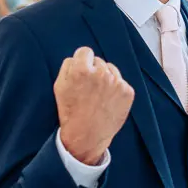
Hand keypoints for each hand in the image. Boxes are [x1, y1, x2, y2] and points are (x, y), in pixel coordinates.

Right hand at [55, 46, 134, 164]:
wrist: (87, 135)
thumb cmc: (70, 112)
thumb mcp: (59, 86)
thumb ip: (68, 66)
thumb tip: (77, 57)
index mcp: (82, 70)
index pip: (85, 51)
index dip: (82, 61)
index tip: (82, 71)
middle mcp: (101, 73)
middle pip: (98, 61)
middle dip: (93, 71)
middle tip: (88, 88)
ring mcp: (117, 82)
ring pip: (111, 70)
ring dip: (106, 78)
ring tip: (98, 95)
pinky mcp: (127, 92)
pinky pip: (121, 82)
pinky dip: (116, 89)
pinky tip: (107, 101)